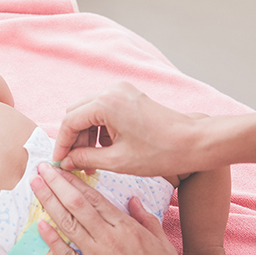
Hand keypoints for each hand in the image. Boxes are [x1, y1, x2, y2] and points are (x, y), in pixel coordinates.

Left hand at [30, 163, 199, 254]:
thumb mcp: (164, 244)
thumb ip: (146, 219)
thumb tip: (132, 200)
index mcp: (127, 228)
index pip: (94, 197)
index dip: (74, 181)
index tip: (61, 169)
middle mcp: (109, 239)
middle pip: (76, 204)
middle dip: (56, 184)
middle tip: (40, 169)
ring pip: (67, 224)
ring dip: (49, 202)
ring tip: (35, 186)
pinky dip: (52, 239)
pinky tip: (39, 224)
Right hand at [53, 82, 202, 176]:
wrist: (195, 142)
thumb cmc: (160, 152)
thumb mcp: (117, 161)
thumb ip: (85, 159)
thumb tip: (66, 162)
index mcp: (106, 103)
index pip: (69, 122)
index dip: (62, 144)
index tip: (59, 162)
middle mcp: (111, 91)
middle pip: (76, 114)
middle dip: (73, 139)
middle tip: (74, 163)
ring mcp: (122, 92)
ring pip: (89, 113)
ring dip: (86, 136)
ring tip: (91, 162)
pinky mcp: (130, 97)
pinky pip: (104, 111)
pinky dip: (100, 130)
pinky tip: (105, 151)